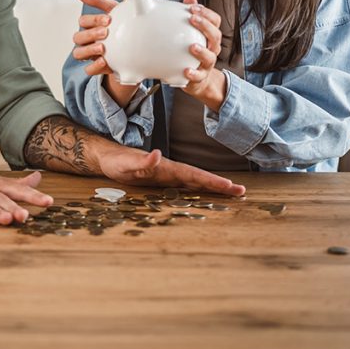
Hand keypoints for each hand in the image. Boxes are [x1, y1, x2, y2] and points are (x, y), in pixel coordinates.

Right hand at [72, 0, 137, 104]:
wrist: (136, 46)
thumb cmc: (120, 24)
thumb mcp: (112, 10)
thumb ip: (97, 1)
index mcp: (90, 25)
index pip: (83, 21)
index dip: (93, 20)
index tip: (109, 19)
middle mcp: (87, 40)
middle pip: (78, 37)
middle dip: (91, 34)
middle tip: (106, 32)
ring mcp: (90, 54)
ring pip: (78, 53)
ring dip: (89, 50)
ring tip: (103, 47)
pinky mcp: (97, 67)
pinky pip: (88, 70)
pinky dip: (94, 66)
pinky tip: (104, 61)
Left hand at [97, 144, 245, 195]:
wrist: (108, 157)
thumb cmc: (116, 161)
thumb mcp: (126, 163)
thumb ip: (142, 161)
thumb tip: (157, 154)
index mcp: (166, 167)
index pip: (193, 174)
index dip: (211, 180)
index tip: (230, 186)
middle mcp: (170, 170)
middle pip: (199, 178)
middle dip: (220, 185)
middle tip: (241, 192)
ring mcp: (168, 175)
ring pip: (194, 182)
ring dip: (212, 187)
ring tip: (231, 193)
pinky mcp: (163, 181)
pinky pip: (184, 186)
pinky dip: (198, 189)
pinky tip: (205, 195)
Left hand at [181, 0, 225, 107]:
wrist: (196, 79)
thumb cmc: (192, 52)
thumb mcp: (191, 33)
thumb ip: (190, 16)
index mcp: (210, 36)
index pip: (215, 21)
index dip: (207, 13)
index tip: (193, 7)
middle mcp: (212, 49)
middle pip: (215, 36)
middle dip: (205, 26)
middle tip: (192, 19)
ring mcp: (207, 64)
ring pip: (210, 57)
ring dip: (202, 51)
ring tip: (192, 46)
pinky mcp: (199, 78)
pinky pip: (199, 76)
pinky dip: (193, 73)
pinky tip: (186, 70)